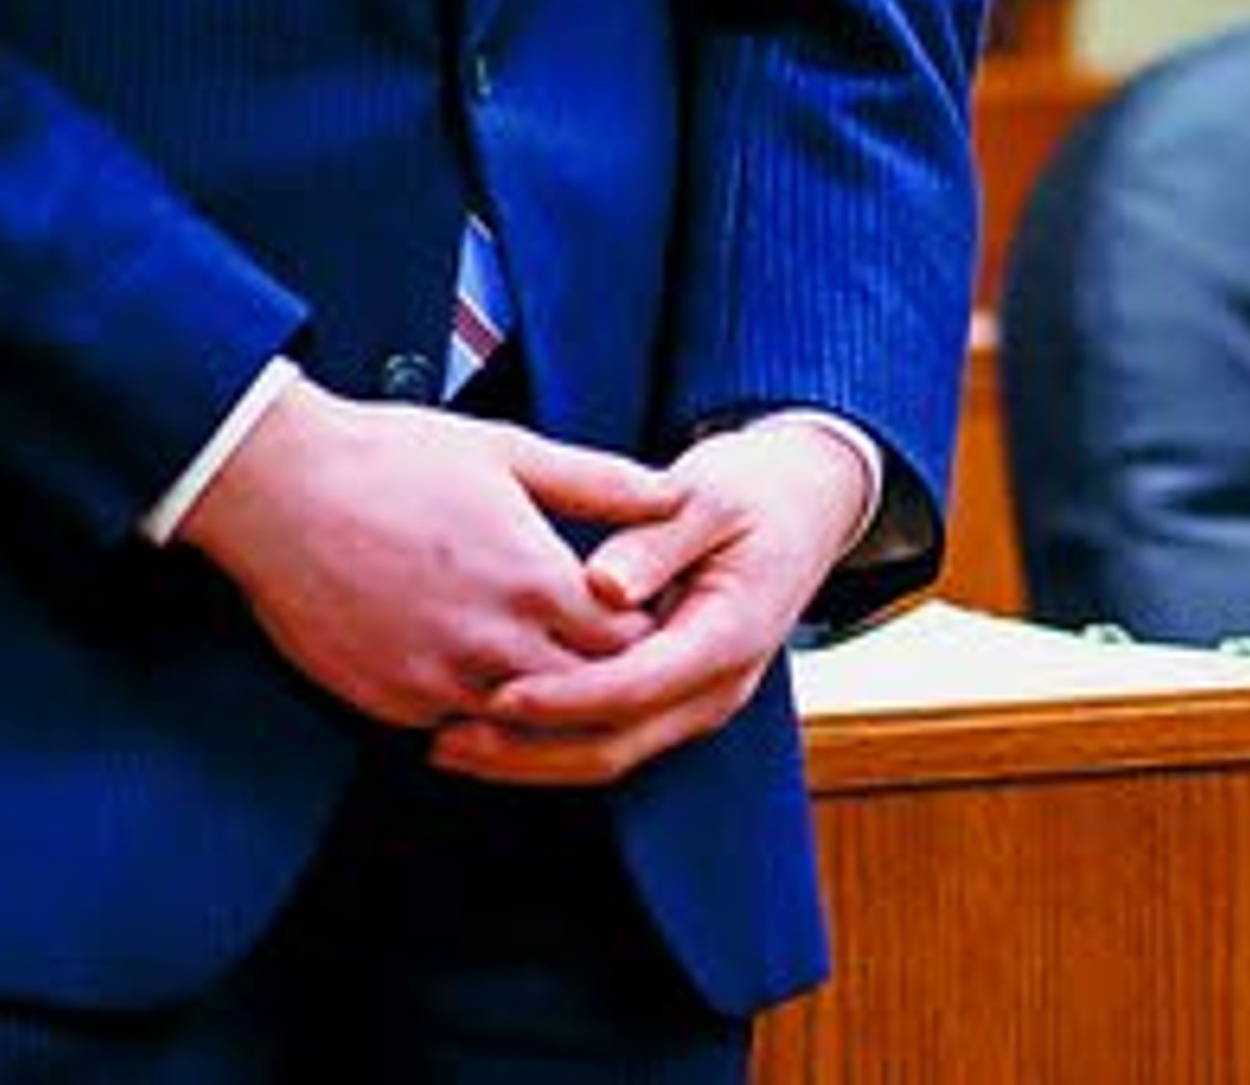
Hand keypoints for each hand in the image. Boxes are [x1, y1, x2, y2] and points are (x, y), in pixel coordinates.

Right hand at [177, 377, 683, 729]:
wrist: (280, 490)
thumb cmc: (394, 458)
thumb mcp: (508, 451)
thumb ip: (599, 481)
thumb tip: (674, 493)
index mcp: (533, 581)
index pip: (628, 641)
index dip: (644, 630)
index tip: (646, 612)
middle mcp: (493, 646)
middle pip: (585, 694)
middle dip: (605, 676)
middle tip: (611, 652)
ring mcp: (437, 683)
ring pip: (521, 723)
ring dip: (543, 703)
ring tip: (549, 666)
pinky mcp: (389, 704)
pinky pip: (456, 728)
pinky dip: (480, 713)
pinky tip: (483, 678)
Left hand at [432, 418, 869, 788]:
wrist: (803, 507)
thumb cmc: (753, 490)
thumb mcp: (710, 495)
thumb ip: (655, 538)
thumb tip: (603, 584)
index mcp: (730, 636)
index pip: (636, 687)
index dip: (564, 698)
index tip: (498, 692)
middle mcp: (716, 687)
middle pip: (615, 746)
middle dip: (527, 752)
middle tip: (446, 741)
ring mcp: (697, 701)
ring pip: (608, 755)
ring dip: (529, 759)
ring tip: (449, 745)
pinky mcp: (674, 699)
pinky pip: (610, 736)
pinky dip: (550, 740)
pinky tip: (491, 726)